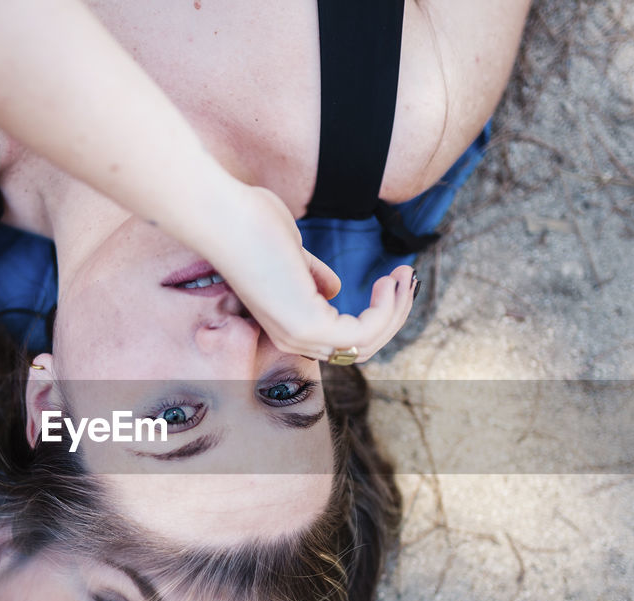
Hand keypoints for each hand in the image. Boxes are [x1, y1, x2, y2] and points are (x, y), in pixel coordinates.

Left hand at [207, 186, 416, 363]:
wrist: (225, 218)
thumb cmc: (251, 225)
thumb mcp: (292, 254)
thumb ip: (312, 274)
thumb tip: (334, 288)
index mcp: (287, 323)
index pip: (342, 340)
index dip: (375, 315)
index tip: (391, 280)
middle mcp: (292, 338)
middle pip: (359, 348)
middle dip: (394, 315)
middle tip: (408, 277)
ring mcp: (298, 335)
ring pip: (366, 344)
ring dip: (395, 310)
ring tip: (403, 274)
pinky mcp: (308, 325)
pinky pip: (363, 333)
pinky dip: (385, 309)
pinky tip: (387, 280)